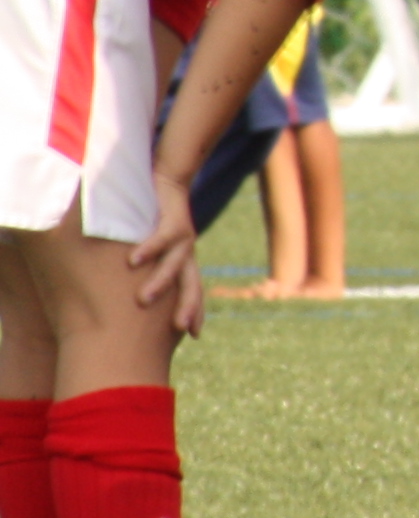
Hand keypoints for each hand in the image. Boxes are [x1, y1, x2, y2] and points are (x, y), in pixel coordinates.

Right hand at [129, 182, 206, 334]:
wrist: (168, 182)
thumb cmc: (153, 220)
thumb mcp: (152, 249)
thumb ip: (143, 270)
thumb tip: (125, 297)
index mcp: (184, 263)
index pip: (192, 292)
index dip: (195, 311)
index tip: (194, 336)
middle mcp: (187, 253)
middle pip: (191, 284)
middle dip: (188, 306)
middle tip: (180, 329)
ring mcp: (184, 237)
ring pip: (174, 264)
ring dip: (159, 282)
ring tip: (143, 300)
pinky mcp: (173, 219)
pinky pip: (161, 237)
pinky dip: (148, 249)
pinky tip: (133, 261)